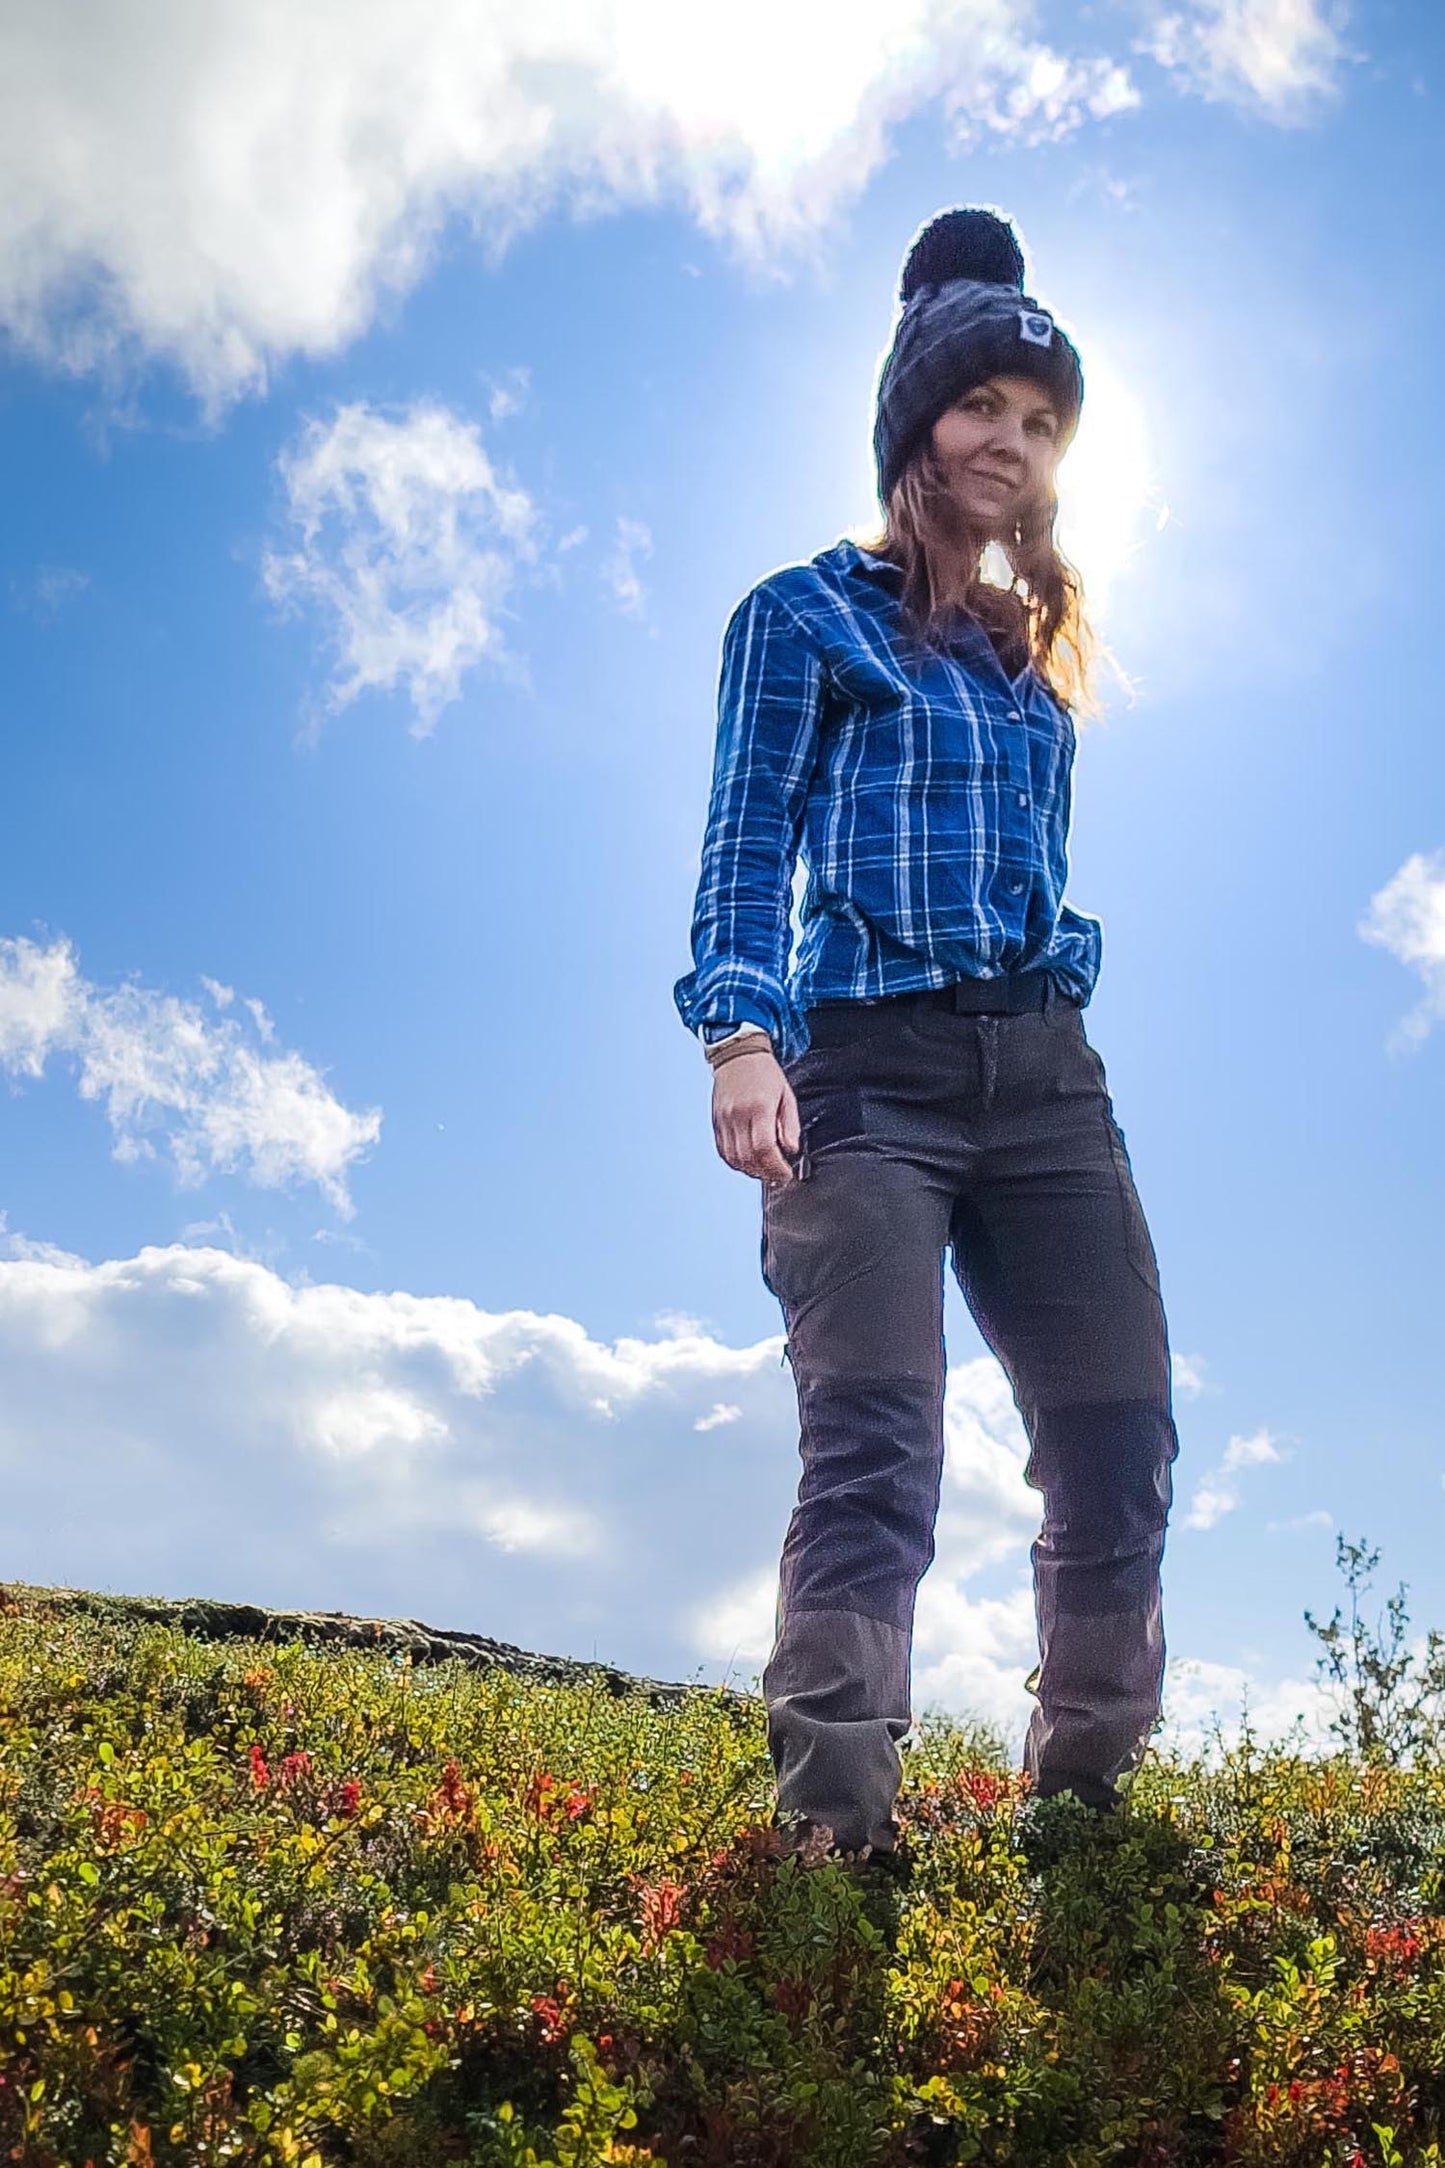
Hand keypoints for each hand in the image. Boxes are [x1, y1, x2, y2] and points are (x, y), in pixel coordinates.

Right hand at [711, 1045, 801, 1183]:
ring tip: (764, 1171)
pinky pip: (723, 1151)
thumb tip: (791, 1149)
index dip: (776, 1167)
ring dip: (750, 1170)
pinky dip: (736, 1162)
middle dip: (766, 1173)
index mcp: (759, 1108)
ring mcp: (724, 1120)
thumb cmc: (764, 1073)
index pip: (765, 1148)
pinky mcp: (716, 1123)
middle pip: (749, 1157)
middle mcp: (738, 1115)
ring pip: (734, 1158)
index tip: (786, 1174)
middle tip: (778, 1176)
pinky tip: (748, 1162)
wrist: (738, 1055)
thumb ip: (791, 1125)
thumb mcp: (787, 1096)